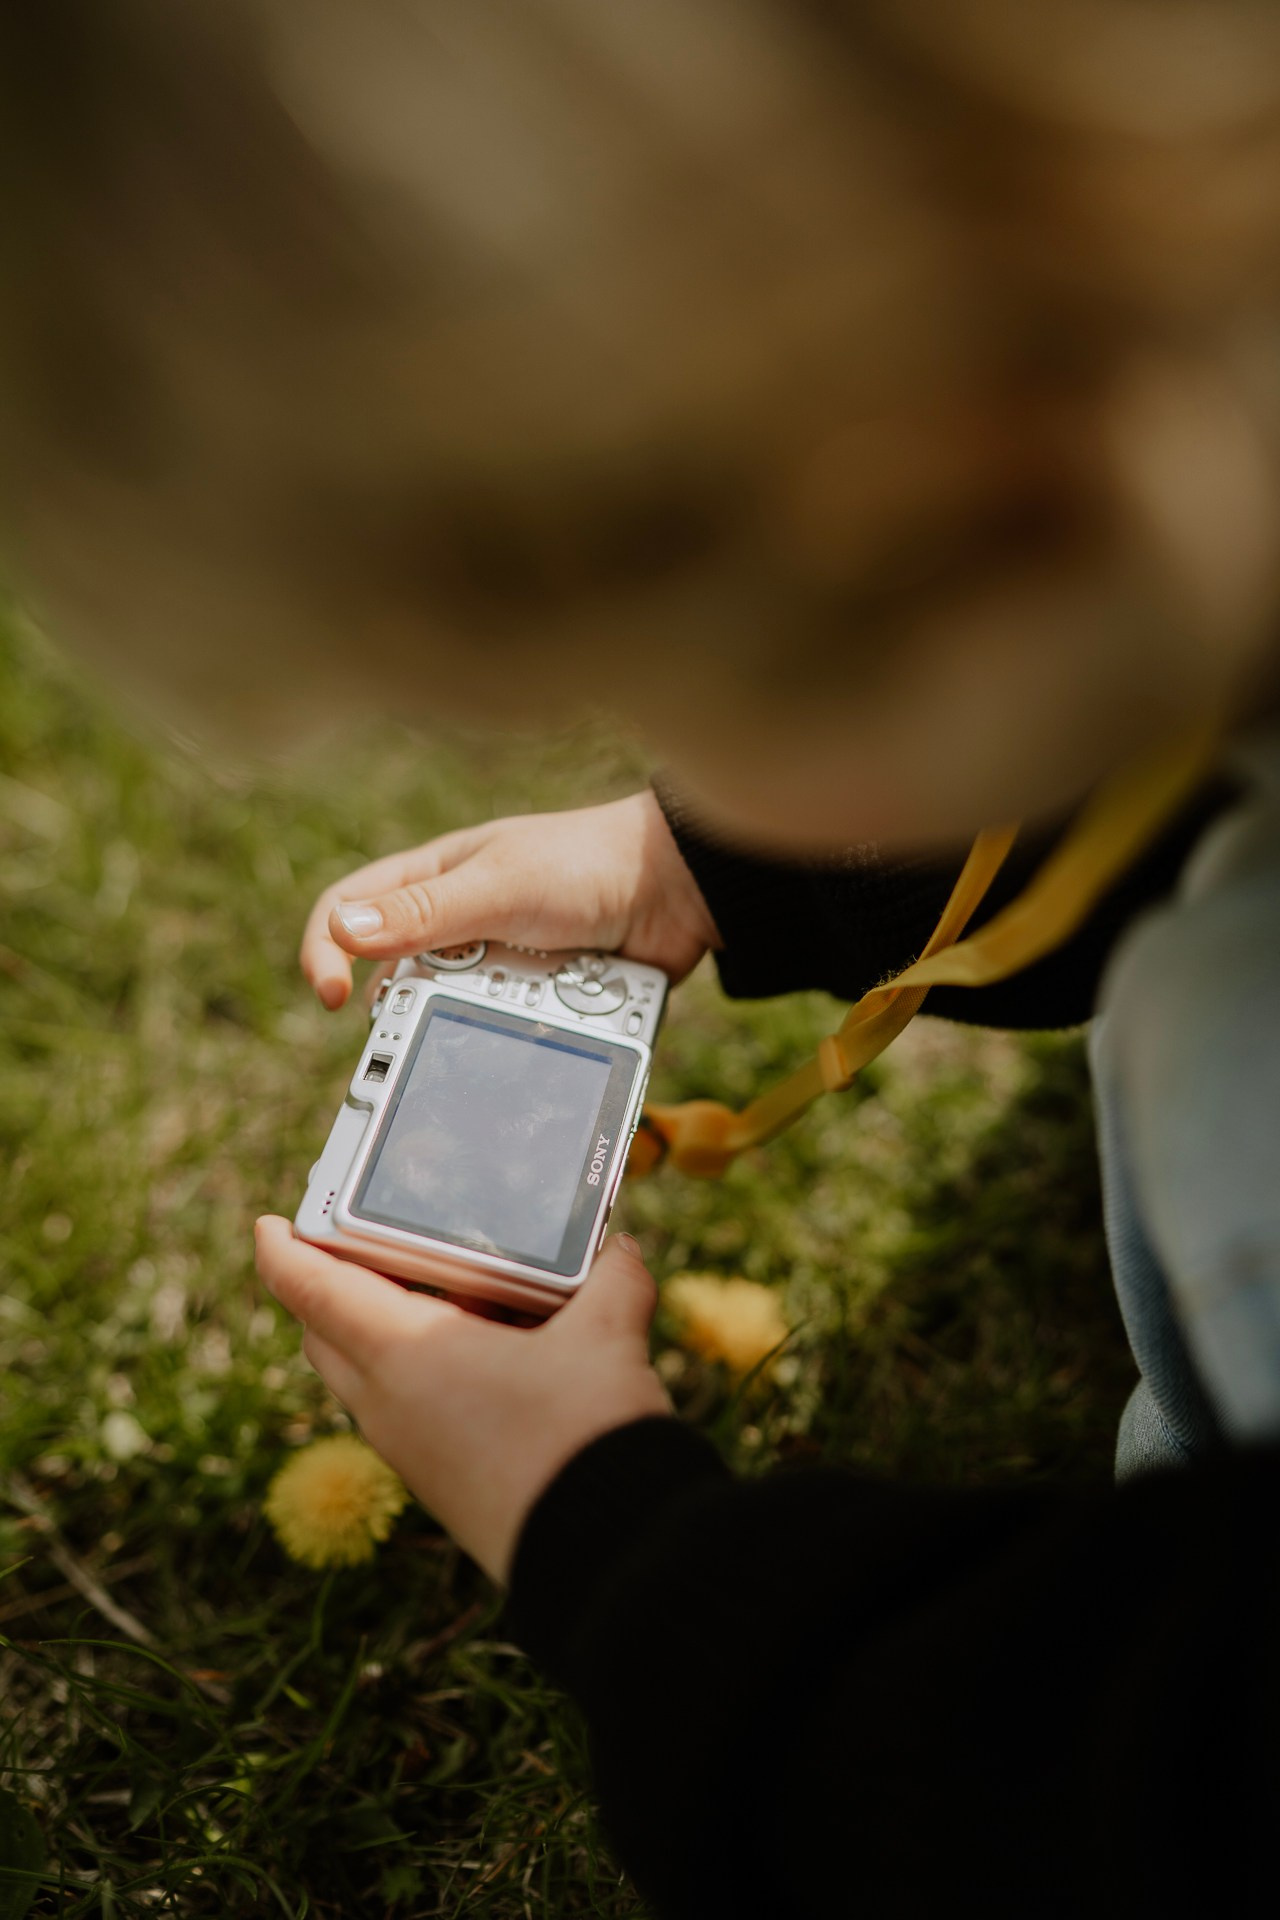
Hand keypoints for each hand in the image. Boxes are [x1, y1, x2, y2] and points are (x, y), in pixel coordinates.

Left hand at [254, 1218, 671, 1583]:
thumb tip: (619, 1251)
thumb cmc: (586, 1434)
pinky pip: (405, 1409)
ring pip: (366, 1375)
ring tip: (448, 1287)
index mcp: (403, 1354)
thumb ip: (612, 1280)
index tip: (267, 1225)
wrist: (607, 1555)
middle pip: (328, 1333)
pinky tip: (490, 1351)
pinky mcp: (440, 1482)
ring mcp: (411, 1451)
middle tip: (366, 1242)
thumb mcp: (607, 1337)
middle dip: (331, 1284)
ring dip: (385, 1327)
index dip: (284, 1251)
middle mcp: (388, 1405)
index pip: (312, 1291)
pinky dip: (423, 1368)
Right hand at [300, 789, 718, 1008]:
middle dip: (417, 1007)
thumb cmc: (587, 864)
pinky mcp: (536, 1002)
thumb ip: (425, 911)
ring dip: (480, 1021)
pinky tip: (550, 1022)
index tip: (335, 998)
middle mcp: (456, 926)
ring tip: (523, 1002)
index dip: (327, 952)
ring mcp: (498, 968)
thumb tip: (342, 933)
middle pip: (398, 983)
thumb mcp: (500, 885)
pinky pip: (506, 1036)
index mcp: (432, 881)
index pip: (347, 914)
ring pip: (453, 1019)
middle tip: (441, 1022)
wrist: (680, 891)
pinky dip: (521, 1036)